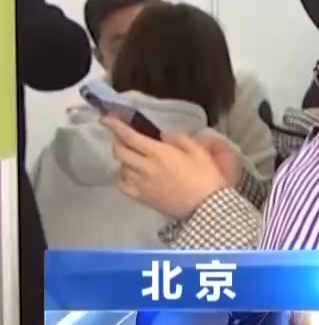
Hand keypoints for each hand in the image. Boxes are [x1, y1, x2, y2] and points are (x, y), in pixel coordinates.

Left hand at [104, 118, 238, 219]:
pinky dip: (121, 176)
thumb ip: (180, 139)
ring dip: (123, 158)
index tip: (106, 118)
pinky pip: (121, 185)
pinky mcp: (140, 197)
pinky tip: (128, 174)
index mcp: (159, 153)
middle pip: (120, 151)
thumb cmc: (206, 176)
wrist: (205, 206)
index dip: (116, 126)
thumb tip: (163, 134)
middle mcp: (144, 167)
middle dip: (117, 140)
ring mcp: (140, 184)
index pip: (130, 137)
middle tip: (122, 135)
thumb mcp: (199, 151)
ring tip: (132, 155)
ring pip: (120, 167)